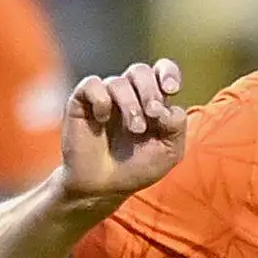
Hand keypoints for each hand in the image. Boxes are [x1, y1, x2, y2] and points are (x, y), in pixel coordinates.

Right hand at [63, 59, 189, 200]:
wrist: (103, 187)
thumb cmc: (137, 168)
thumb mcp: (168, 152)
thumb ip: (176, 127)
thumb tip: (167, 107)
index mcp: (152, 100)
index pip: (161, 70)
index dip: (168, 72)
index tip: (172, 90)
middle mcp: (129, 93)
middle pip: (140, 71)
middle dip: (150, 91)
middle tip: (153, 114)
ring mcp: (104, 96)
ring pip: (119, 82)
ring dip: (130, 105)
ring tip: (135, 129)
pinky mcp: (81, 101)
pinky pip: (92, 84)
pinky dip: (102, 100)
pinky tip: (102, 120)